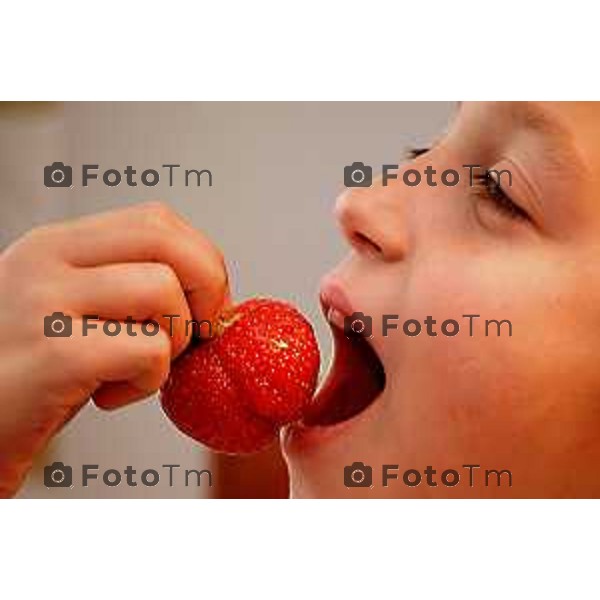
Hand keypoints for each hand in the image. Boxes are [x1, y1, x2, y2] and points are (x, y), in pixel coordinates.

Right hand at [0, 202, 227, 495]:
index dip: (202, 261)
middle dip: (208, 287)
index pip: (157, 220)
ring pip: (163, 289)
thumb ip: (123, 283)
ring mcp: (44, 302)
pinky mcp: (54, 354)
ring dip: (175, 339)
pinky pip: (149, 349)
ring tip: (137, 368)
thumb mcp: (69, 308)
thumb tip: (210, 289)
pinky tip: (108, 394)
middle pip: (167, 238)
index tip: (205, 305)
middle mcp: (46, 260)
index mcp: (57, 245)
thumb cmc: (26, 374)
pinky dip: (150, 380)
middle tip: (199, 331)